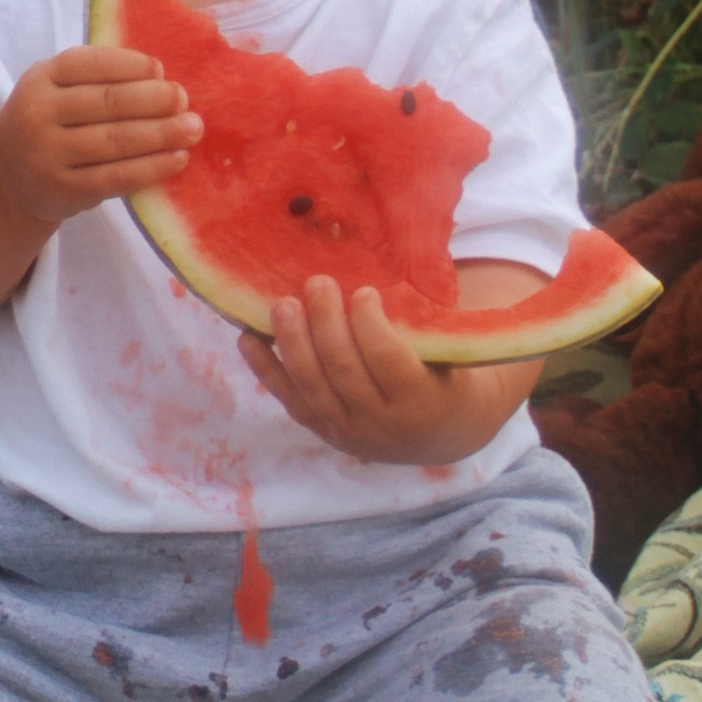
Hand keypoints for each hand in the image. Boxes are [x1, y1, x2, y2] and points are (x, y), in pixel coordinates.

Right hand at [0, 44, 199, 230]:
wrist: (7, 175)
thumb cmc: (49, 120)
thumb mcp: (56, 87)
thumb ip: (97, 77)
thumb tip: (161, 76)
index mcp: (40, 78)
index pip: (90, 64)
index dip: (131, 65)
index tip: (161, 70)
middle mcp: (38, 114)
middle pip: (108, 103)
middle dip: (154, 100)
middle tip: (184, 100)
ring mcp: (47, 155)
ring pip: (115, 141)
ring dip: (161, 134)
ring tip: (192, 128)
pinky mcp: (63, 191)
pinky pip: (115, 178)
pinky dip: (151, 168)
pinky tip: (176, 159)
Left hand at [240, 277, 539, 464]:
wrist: (442, 434)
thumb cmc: (448, 375)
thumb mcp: (453, 357)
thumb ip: (429, 327)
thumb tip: (395, 268)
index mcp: (422, 403)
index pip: (388, 361)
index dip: (371, 325)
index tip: (364, 292)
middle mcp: (381, 425)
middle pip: (343, 370)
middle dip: (326, 324)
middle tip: (317, 283)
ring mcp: (346, 432)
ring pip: (311, 386)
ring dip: (293, 342)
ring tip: (282, 304)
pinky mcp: (321, 430)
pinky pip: (289, 399)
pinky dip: (266, 369)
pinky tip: (248, 338)